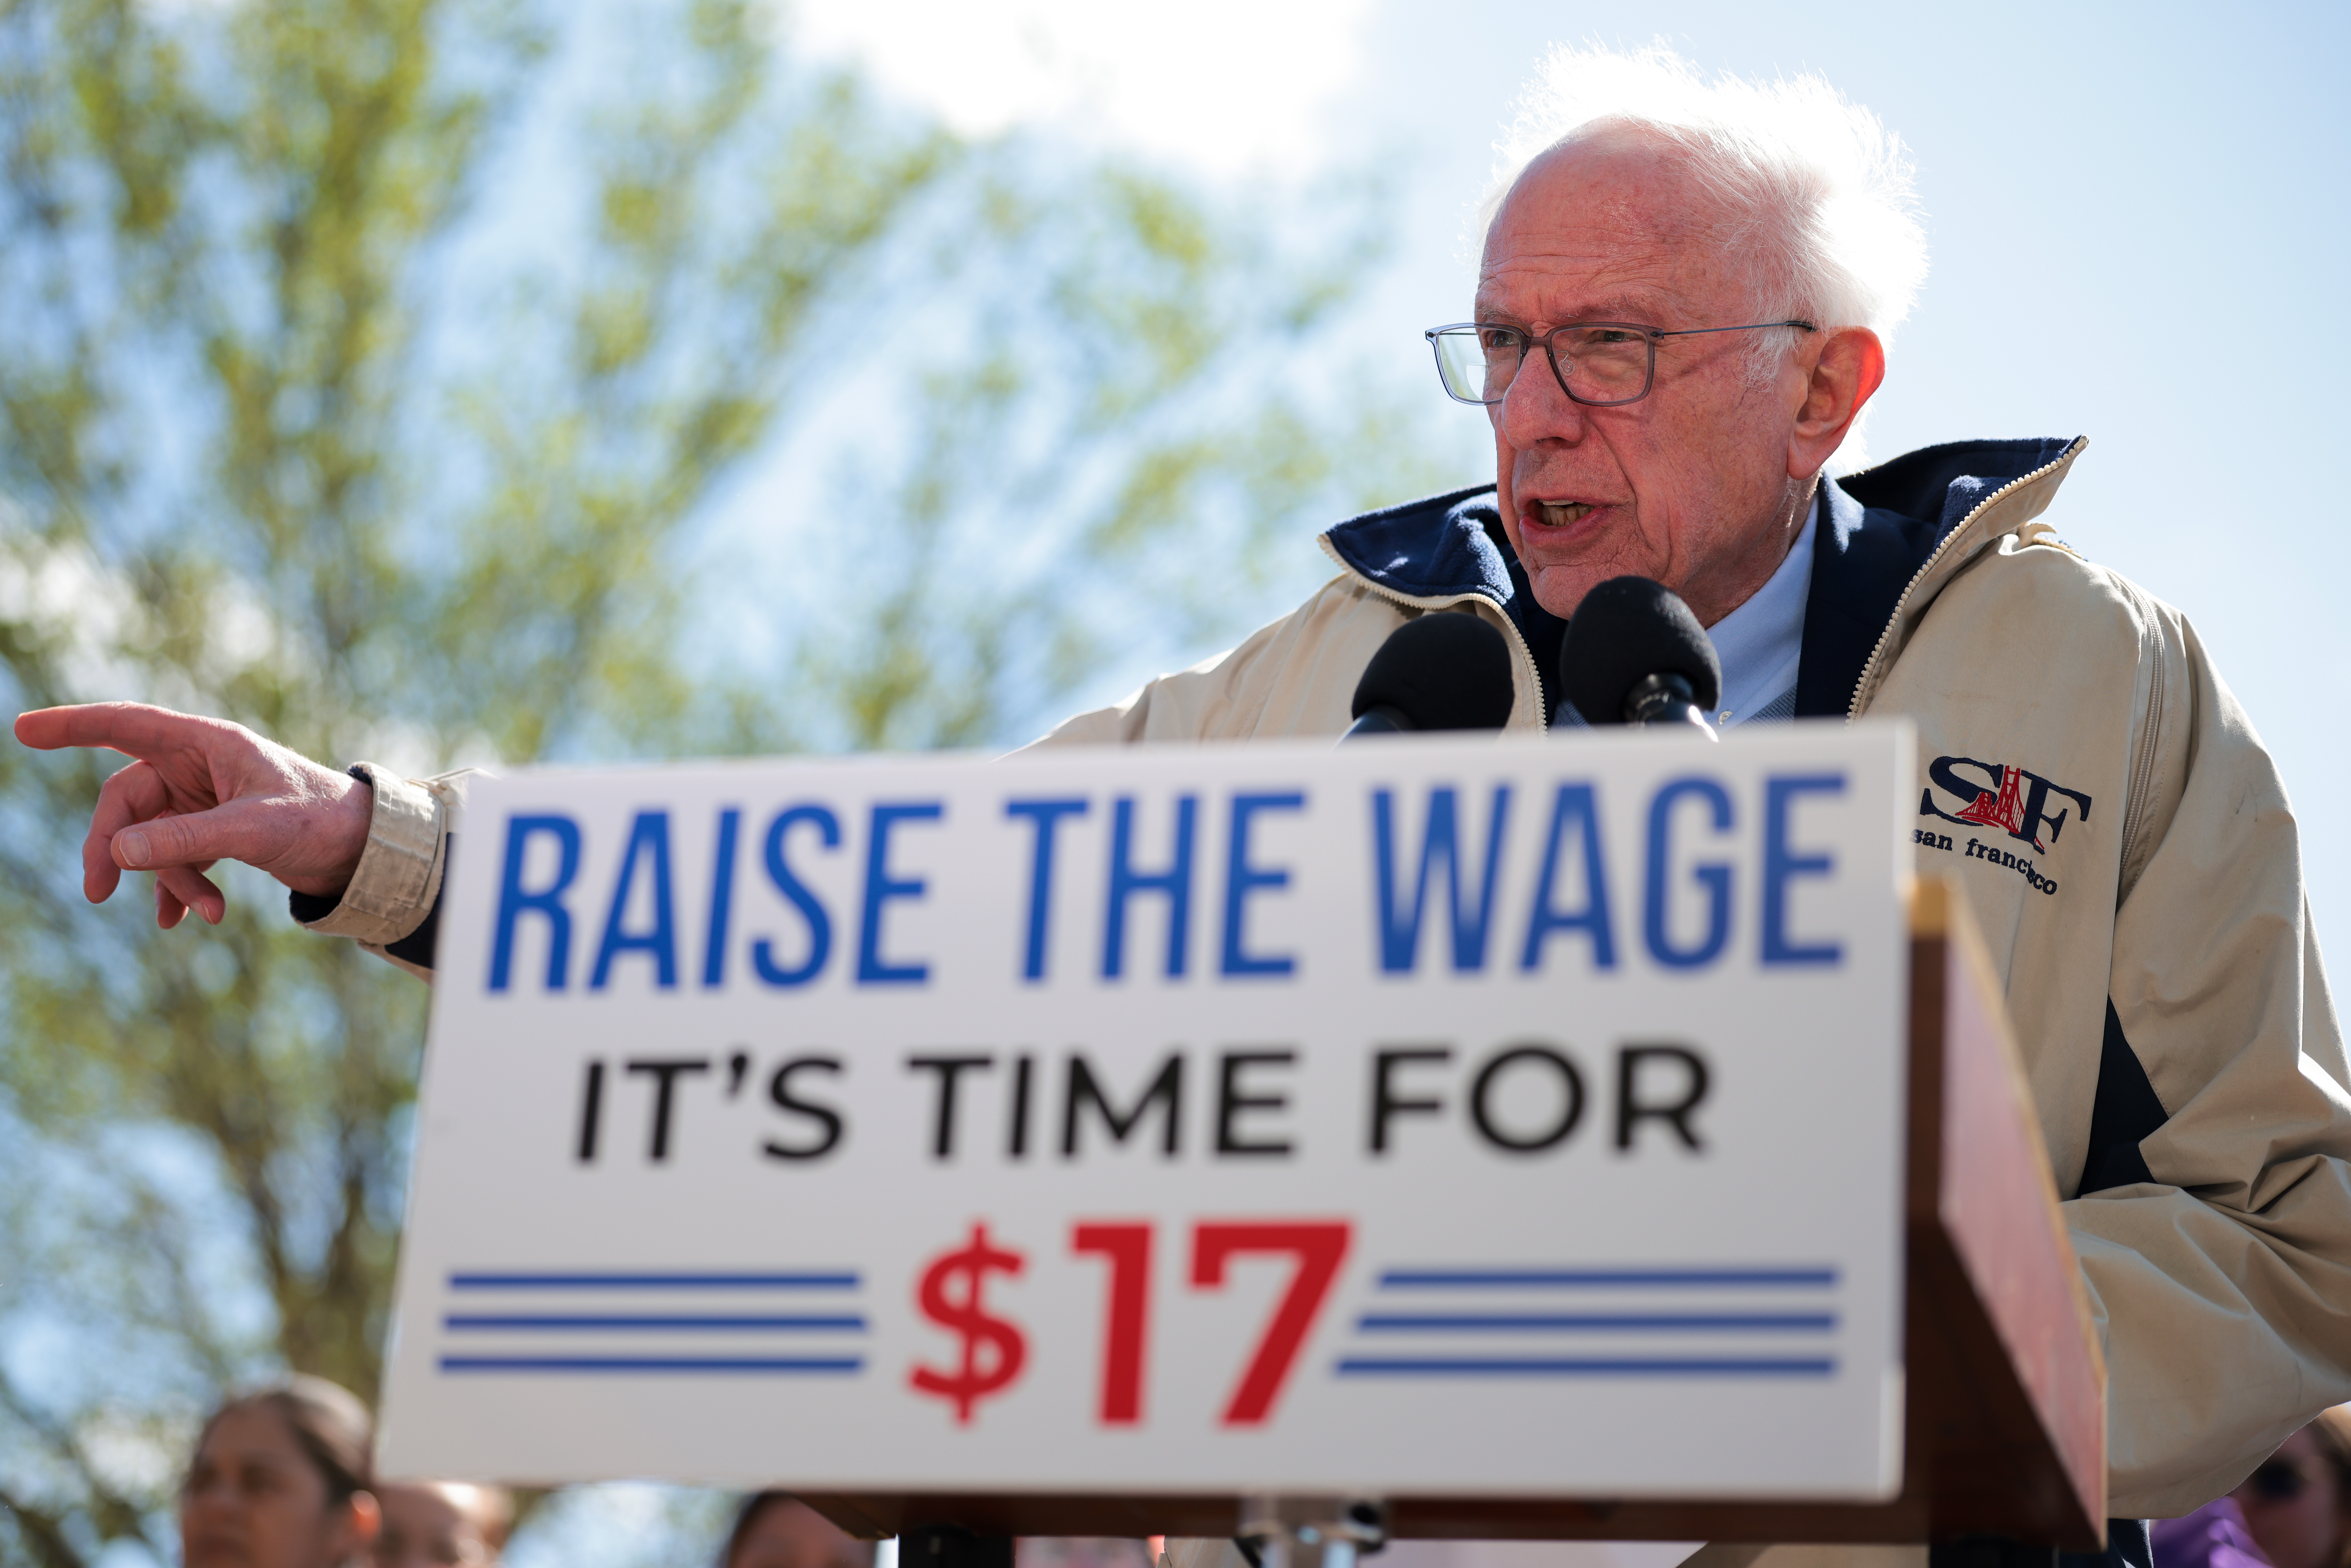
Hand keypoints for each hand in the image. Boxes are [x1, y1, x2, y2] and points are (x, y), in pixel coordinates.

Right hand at [14, 702, 373, 928]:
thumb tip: (117, 851)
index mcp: (208, 743)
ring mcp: (204, 800)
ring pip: (152, 838)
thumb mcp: (255, 830)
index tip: (24, 728)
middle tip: (98, 892)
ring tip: (209, 913)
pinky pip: (176, 858)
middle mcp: (199, 766)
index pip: (126, 725)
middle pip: (127, 801)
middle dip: (114, 848)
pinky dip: (177, 889)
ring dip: (171, 879)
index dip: (74, 725)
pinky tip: (182, 920)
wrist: (363, 848)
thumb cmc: (320, 821)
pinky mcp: (214, 830)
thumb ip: (187, 839)